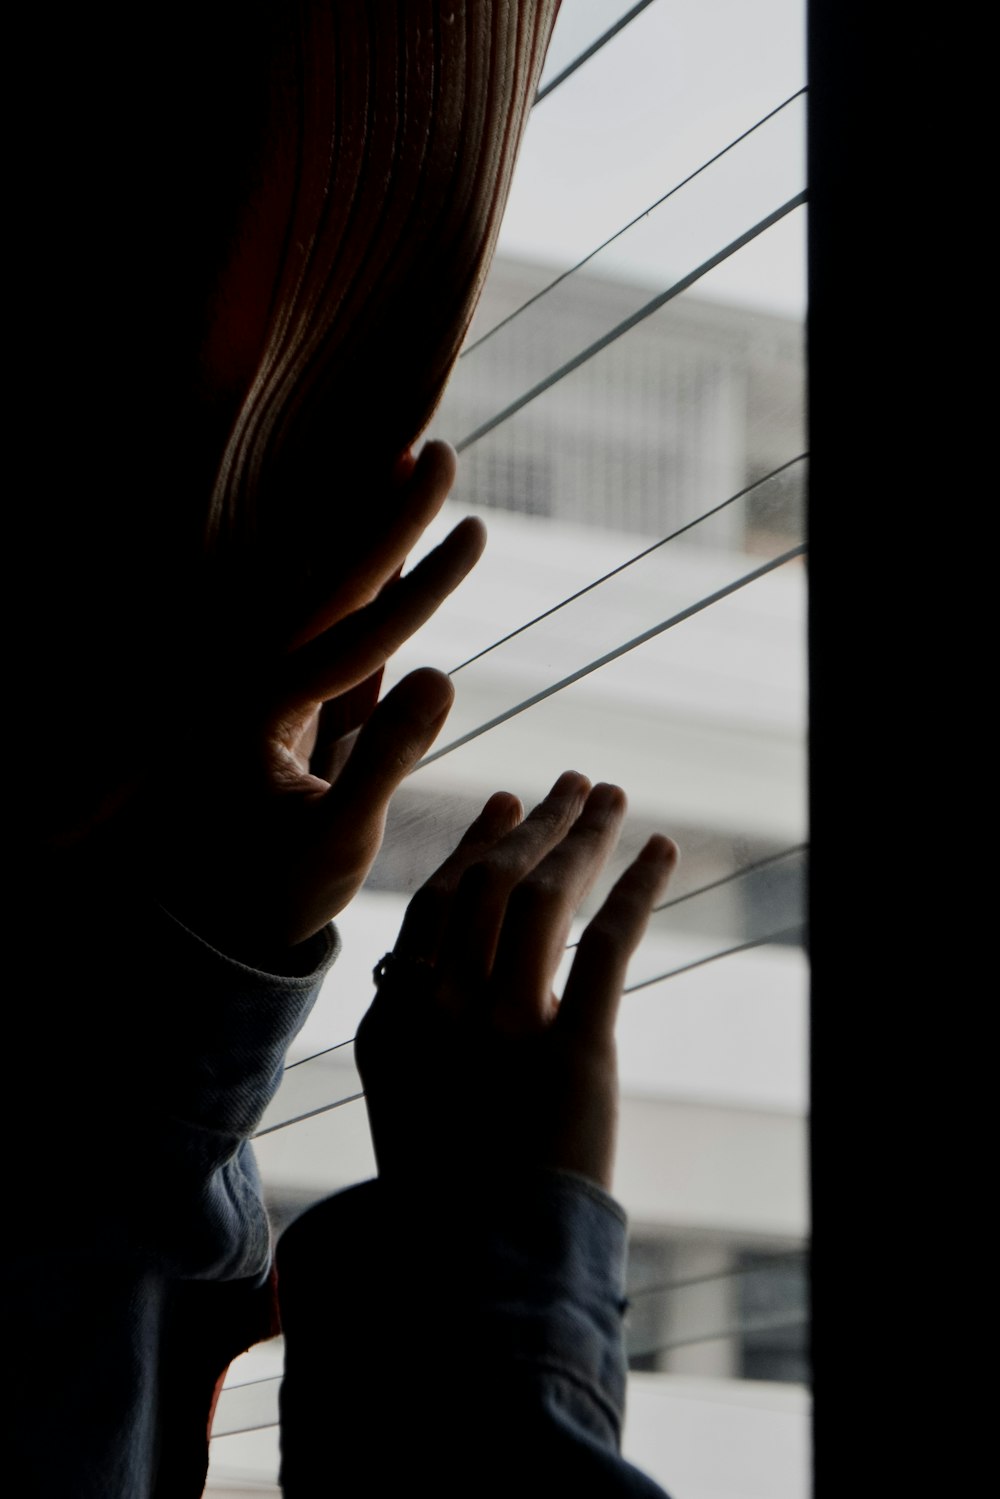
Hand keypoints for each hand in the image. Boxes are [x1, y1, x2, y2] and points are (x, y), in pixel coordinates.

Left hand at [114, 441, 483, 964]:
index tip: (473, 521)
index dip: (418, 573)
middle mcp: (254, 675)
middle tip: (435, 448)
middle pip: (326, 578)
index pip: (354, 625)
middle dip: (383, 514)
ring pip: (320, 587)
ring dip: (365, 529)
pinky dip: (357, 578)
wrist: (219, 918)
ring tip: (403, 467)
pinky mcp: (278, 693)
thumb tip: (441, 673)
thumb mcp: (336, 843)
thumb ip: (384, 761)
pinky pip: (324, 620)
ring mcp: (263, 679)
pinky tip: (385, 554)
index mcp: (262, 707)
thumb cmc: (277, 890)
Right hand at [355, 772, 677, 1191]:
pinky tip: (660, 851)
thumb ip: (418, 1031)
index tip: (504, 805)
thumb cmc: (445, 1199)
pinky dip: (637, 888)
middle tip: (571, 785)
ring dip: (583, 835)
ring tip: (609, 796)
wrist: (476, 1283)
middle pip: (492, 885)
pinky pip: (606, 944)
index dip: (475, 846)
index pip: (438, 903)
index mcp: (396, 1020)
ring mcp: (504, 1028)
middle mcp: (442, 1010)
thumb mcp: (407, 1106)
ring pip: (545, 897)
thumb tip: (438, 971)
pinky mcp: (573, 1050)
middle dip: (537, 824)